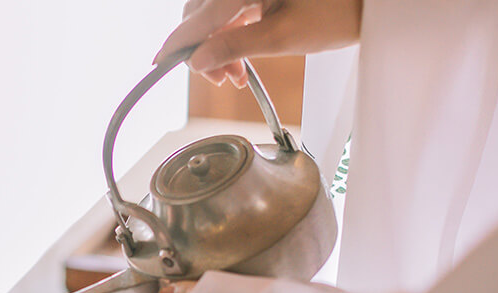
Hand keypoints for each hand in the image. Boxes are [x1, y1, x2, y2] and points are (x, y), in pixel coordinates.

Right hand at [155, 0, 360, 87]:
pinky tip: (242, 53)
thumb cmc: (339, 10)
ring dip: (218, 44)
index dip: (177, 44)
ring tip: (235, 73)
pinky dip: (231, 32)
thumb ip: (235, 46)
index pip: (197, 17)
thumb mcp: (283, 36)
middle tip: (219, 79)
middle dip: (202, 49)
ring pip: (215, 12)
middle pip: (201, 12)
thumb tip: (198, 61)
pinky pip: (232, 7)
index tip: (158, 65)